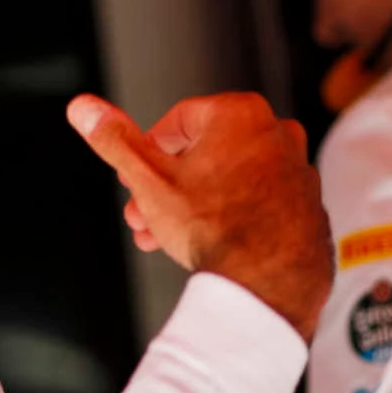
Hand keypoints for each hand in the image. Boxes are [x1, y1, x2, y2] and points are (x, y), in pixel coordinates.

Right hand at [67, 92, 332, 340]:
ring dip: (192, 205)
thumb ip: (115, 140)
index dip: (147, 152)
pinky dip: (232, 216)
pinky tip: (208, 244)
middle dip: (165, 188)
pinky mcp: (308, 203)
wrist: (270, 284)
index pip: (176, 122)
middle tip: (142, 215)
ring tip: (163, 237)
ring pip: (229, 180)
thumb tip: (83, 108)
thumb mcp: (150, 180)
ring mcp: (298, 169)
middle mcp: (277, 133)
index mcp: (240, 113)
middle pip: (203, 154)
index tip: (134, 179)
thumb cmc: (215, 229)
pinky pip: (258, 202)